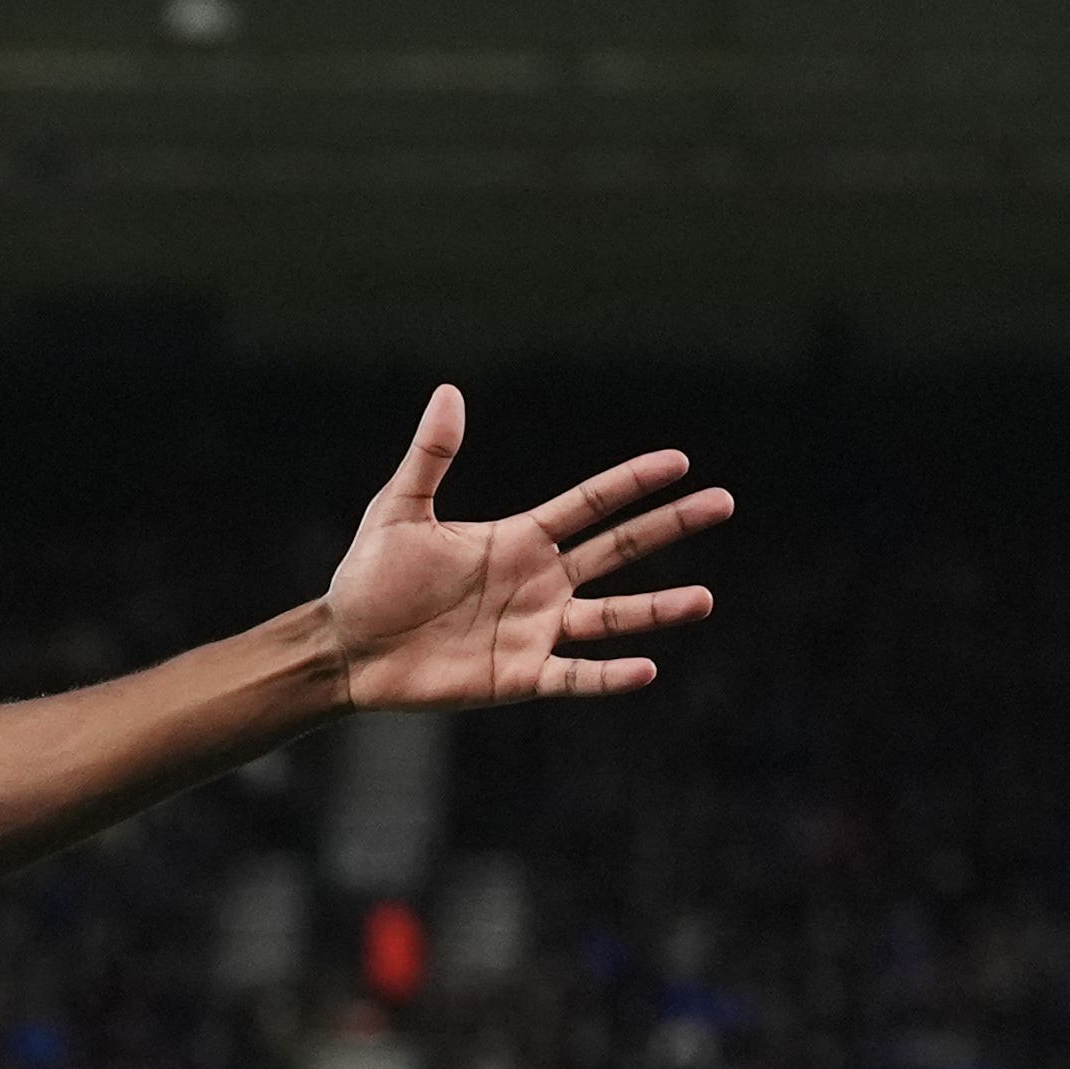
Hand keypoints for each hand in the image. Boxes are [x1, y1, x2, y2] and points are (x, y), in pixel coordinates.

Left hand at [320, 385, 731, 710]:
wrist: (346, 647)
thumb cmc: (369, 578)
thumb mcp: (398, 510)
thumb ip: (430, 458)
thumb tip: (449, 392)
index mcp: (518, 539)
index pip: (589, 505)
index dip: (632, 483)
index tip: (680, 462)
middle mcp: (538, 583)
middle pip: (617, 551)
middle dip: (669, 527)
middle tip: (723, 503)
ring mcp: (533, 630)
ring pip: (610, 618)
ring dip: (657, 610)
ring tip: (705, 600)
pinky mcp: (517, 676)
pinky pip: (573, 676)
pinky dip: (608, 675)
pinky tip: (645, 669)